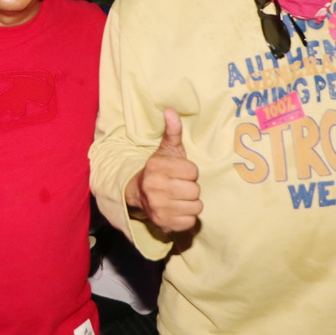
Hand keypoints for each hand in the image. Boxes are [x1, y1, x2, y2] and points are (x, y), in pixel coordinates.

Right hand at [126, 108, 202, 232]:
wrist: (139, 195)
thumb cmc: (160, 171)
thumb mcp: (167, 150)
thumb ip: (172, 131)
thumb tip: (170, 110)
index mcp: (156, 167)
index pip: (193, 171)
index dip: (190, 172)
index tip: (179, 173)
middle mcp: (155, 188)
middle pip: (195, 190)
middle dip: (190, 188)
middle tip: (179, 186)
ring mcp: (158, 207)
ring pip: (196, 206)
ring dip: (190, 203)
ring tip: (179, 198)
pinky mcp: (163, 223)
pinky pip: (191, 222)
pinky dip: (187, 218)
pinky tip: (177, 210)